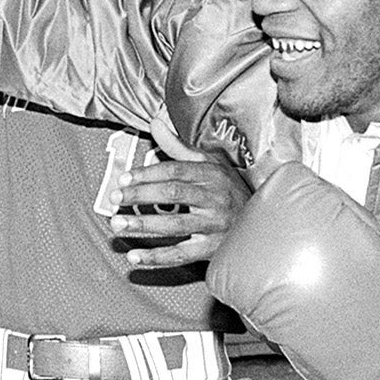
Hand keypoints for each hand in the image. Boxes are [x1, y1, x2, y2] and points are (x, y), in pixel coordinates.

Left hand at [107, 154, 251, 268]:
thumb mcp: (209, 163)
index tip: (124, 179)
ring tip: (118, 224)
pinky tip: (134, 257)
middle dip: (141, 196)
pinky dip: (157, 257)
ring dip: (144, 225)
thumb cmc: (229, 189)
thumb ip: (178, 146)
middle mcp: (214, 198)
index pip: (176, 171)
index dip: (148, 173)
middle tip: (114, 198)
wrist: (265, 222)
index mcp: (211, 175)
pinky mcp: (213, 249)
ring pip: (176, 225)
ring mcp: (215, 225)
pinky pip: (182, 254)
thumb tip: (155, 122)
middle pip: (173, 194)